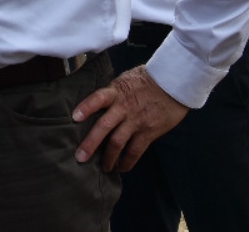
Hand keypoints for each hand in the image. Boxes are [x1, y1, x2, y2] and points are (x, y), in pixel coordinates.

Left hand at [71, 65, 188, 171]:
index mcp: (116, 92)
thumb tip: (95, 105)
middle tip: (80, 157)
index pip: (98, 98)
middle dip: (90, 143)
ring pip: (118, 142)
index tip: (74, 118)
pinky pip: (135, 150)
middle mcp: (124, 107)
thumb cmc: (146, 80)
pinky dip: (127, 161)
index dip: (86, 107)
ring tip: (102, 168)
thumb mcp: (125, 80)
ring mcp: (136, 121)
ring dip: (108, 157)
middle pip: (104, 126)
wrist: (173, 83)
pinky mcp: (149, 132)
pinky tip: (122, 168)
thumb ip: (111, 93)